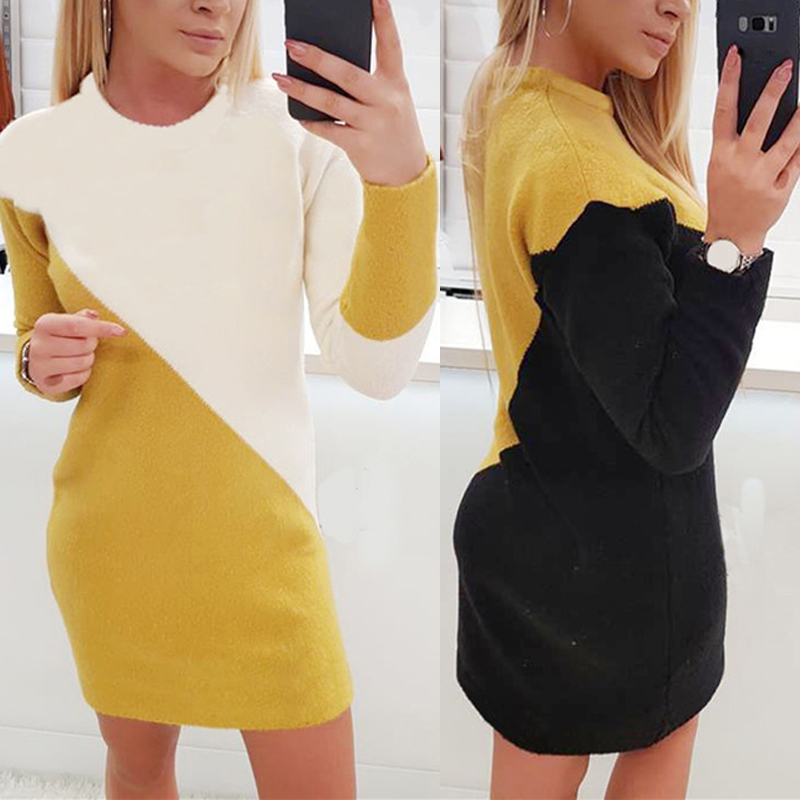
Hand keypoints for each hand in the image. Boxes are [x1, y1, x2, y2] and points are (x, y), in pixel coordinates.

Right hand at [26, 309, 126, 395]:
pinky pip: (78, 379)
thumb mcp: (67, 323)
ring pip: (82, 363)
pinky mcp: (46, 384)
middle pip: (83, 345)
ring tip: (80, 356)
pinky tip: (76, 369)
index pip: (76, 325)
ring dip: (88, 360)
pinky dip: (84, 374)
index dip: (101, 328)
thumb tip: (95, 315)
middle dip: (92, 345)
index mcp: (45, 324)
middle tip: (87, 344)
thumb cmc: (59, 338)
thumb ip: (83, 318)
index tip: (122, 331)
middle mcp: (39, 345)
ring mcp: (40, 366)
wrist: (38, 361)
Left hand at [271, 0, 427, 186]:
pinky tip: (300, 115)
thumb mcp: (392, 100)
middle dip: (318, 59)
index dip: (384, 19)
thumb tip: (326, 65)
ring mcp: (372, 124)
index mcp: (396, 84)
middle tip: (293, 45)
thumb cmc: (394, 129)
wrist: (405, 173)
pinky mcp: (360, 145)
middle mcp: (386, 102)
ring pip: (331, 102)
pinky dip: (312, 122)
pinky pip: (329, 130)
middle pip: (348, 74)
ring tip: (282, 78)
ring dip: (303, 89)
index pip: (391, 45)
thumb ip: (369, 82)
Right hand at [706, 44, 799, 253]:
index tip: (736, 55)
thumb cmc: (726, 196)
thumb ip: (737, 139)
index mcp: (720, 155)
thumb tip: (763, 106)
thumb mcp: (720, 167)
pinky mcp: (780, 188)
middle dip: (773, 91)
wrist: (730, 235)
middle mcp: (740, 163)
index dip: (729, 80)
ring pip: (787, 140)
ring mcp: (761, 176)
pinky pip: (799, 160)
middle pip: (758, 120)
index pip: (724, 110)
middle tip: (786, 67)